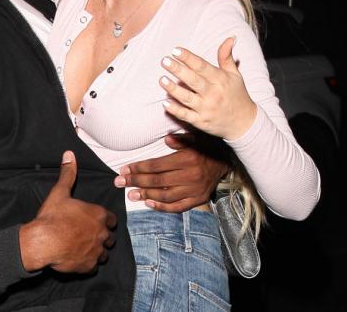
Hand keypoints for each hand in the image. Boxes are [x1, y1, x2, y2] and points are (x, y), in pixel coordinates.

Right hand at [20, 151, 117, 272]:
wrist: (42, 242)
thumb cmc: (52, 217)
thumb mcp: (60, 192)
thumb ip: (68, 174)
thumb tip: (69, 155)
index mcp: (98, 215)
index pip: (111, 219)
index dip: (104, 221)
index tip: (95, 222)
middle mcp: (101, 233)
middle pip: (109, 237)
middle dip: (102, 236)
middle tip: (88, 234)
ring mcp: (96, 251)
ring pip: (104, 253)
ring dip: (97, 250)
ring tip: (84, 247)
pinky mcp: (88, 265)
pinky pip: (93, 266)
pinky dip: (88, 263)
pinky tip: (78, 258)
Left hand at [115, 133, 230, 211]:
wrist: (226, 162)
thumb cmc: (206, 148)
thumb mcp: (196, 138)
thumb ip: (181, 139)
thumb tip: (167, 138)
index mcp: (187, 159)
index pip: (157, 165)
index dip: (138, 168)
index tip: (124, 169)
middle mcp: (190, 176)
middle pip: (157, 181)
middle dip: (136, 181)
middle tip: (120, 182)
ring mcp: (194, 190)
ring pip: (165, 195)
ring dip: (146, 195)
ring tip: (131, 194)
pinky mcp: (198, 199)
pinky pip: (178, 206)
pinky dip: (163, 207)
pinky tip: (149, 204)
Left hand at [160, 37, 257, 139]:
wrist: (244, 123)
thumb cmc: (237, 95)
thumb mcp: (235, 75)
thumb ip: (227, 56)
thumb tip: (231, 37)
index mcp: (221, 80)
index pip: (202, 66)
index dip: (188, 58)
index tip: (175, 50)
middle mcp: (213, 94)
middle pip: (193, 80)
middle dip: (178, 70)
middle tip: (165, 61)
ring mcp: (206, 109)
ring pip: (187, 98)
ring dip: (173, 89)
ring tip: (162, 79)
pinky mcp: (201, 121)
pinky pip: (186, 116)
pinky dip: (175, 110)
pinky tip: (165, 103)